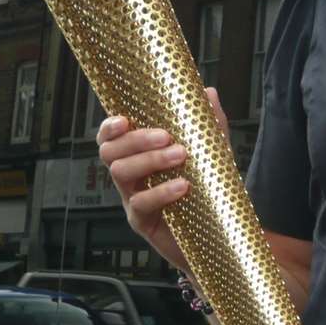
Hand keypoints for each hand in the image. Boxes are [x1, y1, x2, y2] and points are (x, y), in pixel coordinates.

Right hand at [96, 87, 230, 266]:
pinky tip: (182, 186)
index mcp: (138, 155)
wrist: (216, 231)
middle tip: (166, 136)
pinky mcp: (142, 222)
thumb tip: (208, 92)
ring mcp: (132, 199)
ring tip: (180, 156)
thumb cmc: (205, 187)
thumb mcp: (211, 151)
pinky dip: (161, 192)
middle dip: (135, 140)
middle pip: (110, 152)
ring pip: (121, 174)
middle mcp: (129, 176)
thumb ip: (209, 124)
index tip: (124, 120)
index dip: (109, 127)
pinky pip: (140, 203)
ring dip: (149, 160)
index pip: (110, 137)